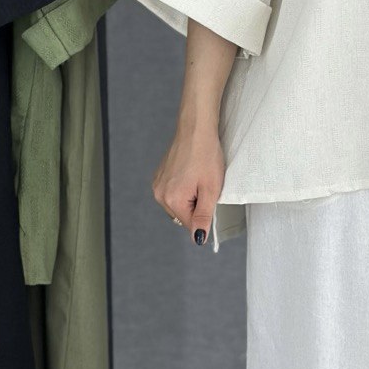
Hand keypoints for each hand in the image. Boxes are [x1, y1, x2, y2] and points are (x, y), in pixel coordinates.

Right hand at [152, 121, 224, 246]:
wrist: (195, 130)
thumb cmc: (206, 156)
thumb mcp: (211, 190)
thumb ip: (203, 217)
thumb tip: (198, 238)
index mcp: (172, 200)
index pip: (190, 225)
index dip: (204, 215)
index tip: (209, 197)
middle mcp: (160, 195)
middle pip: (183, 215)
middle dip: (196, 206)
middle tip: (205, 185)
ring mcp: (157, 185)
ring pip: (178, 205)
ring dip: (190, 198)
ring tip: (198, 178)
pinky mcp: (159, 177)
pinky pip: (173, 193)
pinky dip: (183, 189)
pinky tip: (190, 174)